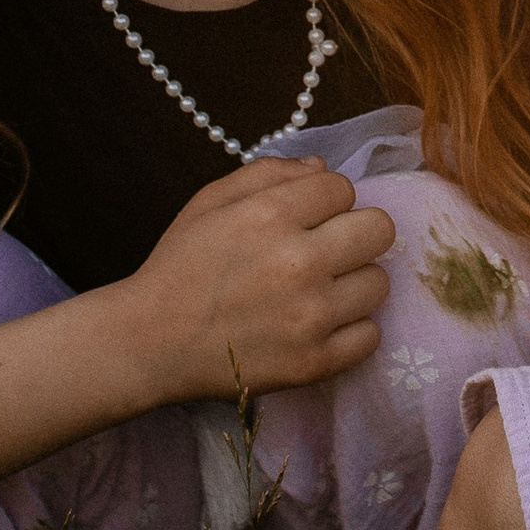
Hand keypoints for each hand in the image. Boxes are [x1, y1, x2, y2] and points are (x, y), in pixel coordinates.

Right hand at [125, 156, 393, 402]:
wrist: (150, 342)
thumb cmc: (180, 266)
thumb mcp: (210, 202)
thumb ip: (268, 174)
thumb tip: (322, 167)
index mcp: (271, 215)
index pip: (343, 187)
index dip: (326, 200)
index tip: (307, 218)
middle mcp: (299, 262)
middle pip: (379, 229)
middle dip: (355, 233)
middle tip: (327, 250)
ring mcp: (311, 316)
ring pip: (379, 283)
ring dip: (353, 282)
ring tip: (319, 290)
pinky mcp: (315, 362)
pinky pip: (371, 336)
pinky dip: (350, 330)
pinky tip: (320, 324)